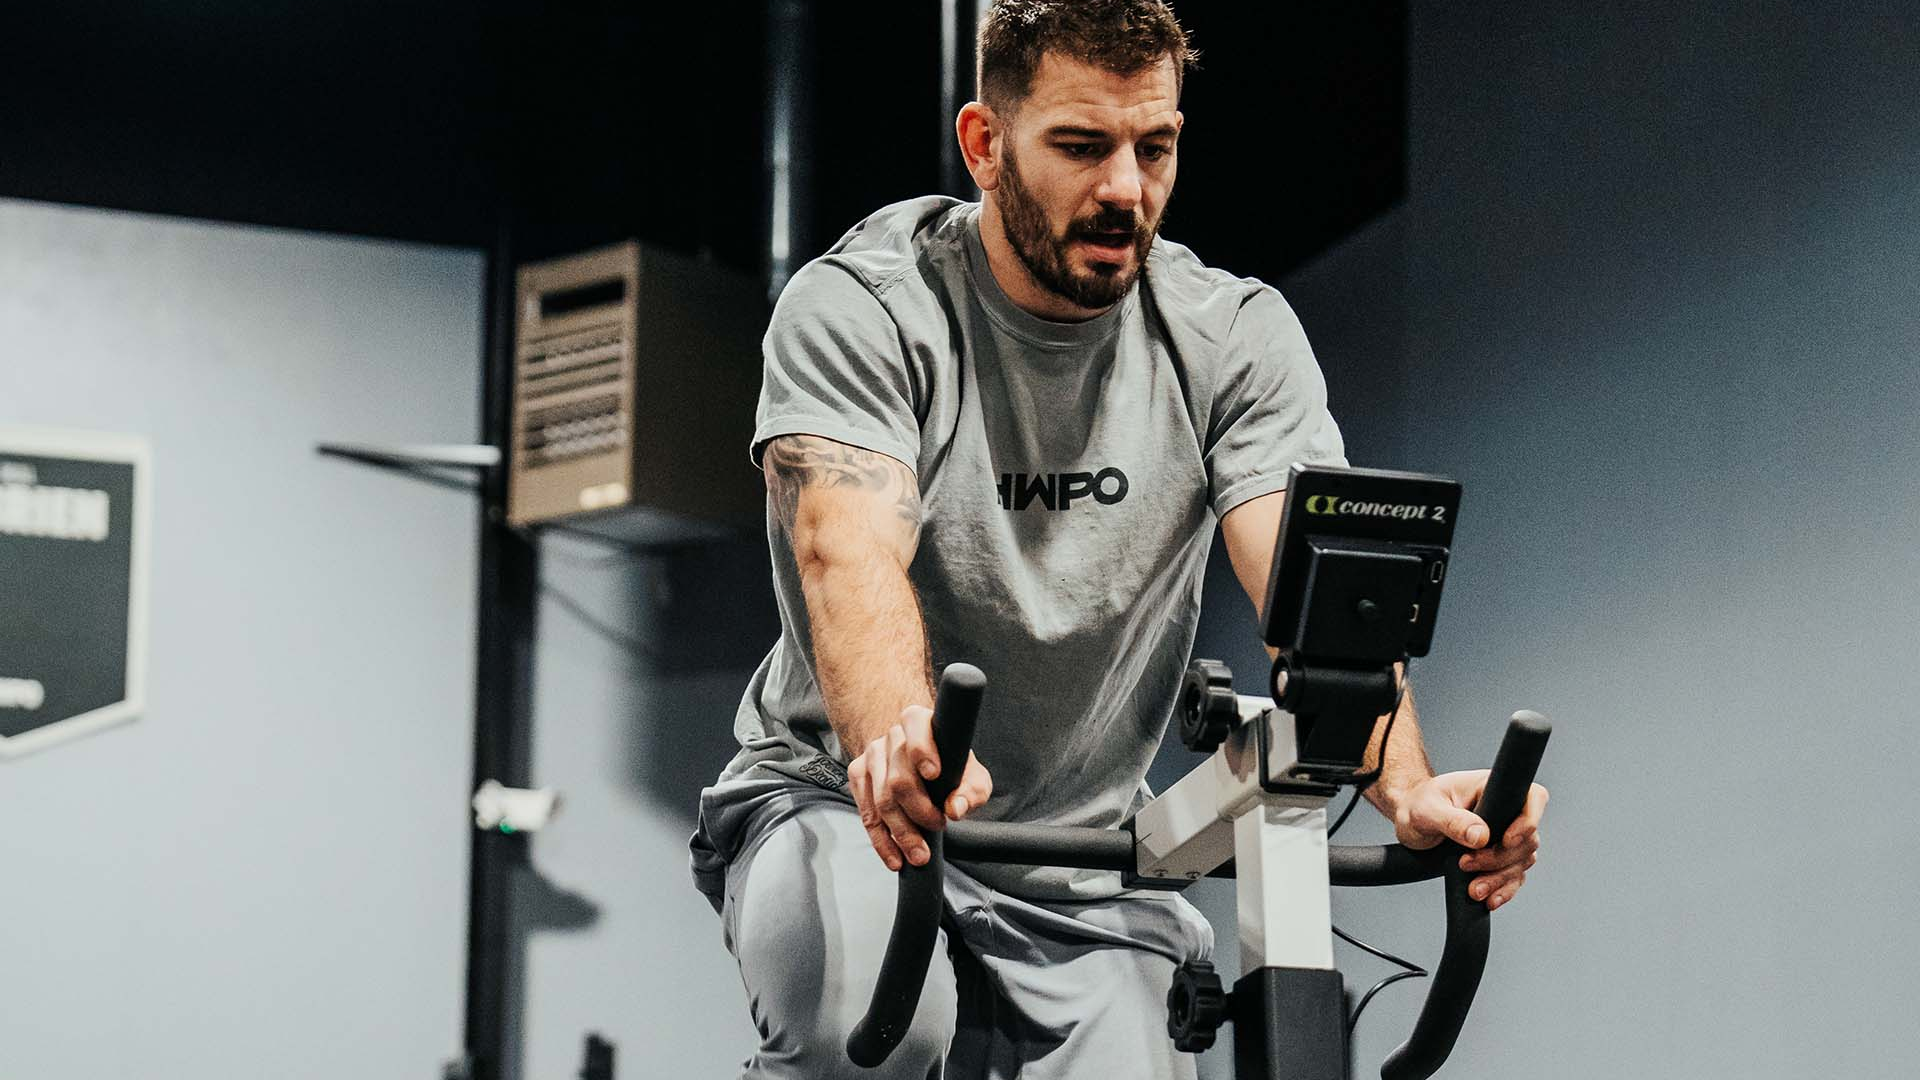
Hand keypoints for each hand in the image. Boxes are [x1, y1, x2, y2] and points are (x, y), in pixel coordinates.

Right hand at [846, 705, 993, 870]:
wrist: (922, 760)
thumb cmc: (951, 767)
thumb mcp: (972, 775)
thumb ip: (972, 790)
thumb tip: (954, 808)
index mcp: (919, 722)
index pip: (916, 729)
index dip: (922, 751)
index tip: (934, 775)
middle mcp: (892, 735)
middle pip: (898, 779)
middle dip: (918, 812)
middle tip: (938, 830)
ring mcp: (871, 755)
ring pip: (881, 800)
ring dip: (901, 833)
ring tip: (919, 855)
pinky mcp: (858, 775)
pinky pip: (866, 814)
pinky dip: (881, 841)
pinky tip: (894, 857)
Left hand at [1392, 770, 1547, 910]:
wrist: (1409, 822)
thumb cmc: (1418, 804)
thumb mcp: (1427, 809)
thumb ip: (1452, 820)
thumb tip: (1481, 836)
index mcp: (1494, 789)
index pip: (1532, 798)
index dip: (1528, 821)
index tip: (1506, 841)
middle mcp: (1506, 812)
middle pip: (1527, 839)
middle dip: (1500, 859)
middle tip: (1466, 864)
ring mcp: (1506, 836)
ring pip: (1522, 862)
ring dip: (1500, 879)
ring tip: (1473, 890)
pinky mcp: (1500, 858)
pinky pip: (1513, 877)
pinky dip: (1503, 890)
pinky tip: (1489, 900)